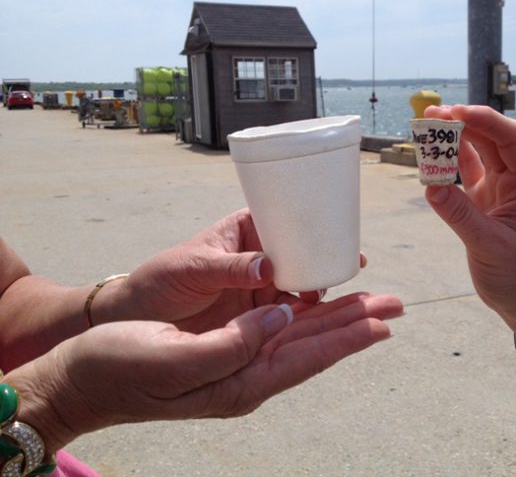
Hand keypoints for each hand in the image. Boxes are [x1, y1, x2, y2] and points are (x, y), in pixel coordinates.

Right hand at [8, 292, 402, 451]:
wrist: (82, 377)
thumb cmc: (120, 367)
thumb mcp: (173, 359)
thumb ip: (232, 344)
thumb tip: (281, 318)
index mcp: (239, 383)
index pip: (307, 359)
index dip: (348, 339)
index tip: (384, 323)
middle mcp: (246, 374)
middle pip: (314, 346)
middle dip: (356, 324)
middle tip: (395, 306)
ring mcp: (236, 360)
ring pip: (300, 335)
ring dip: (337, 317)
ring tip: (372, 303)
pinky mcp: (223, 345)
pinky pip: (275, 327)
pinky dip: (303, 313)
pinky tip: (316, 302)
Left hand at [96, 210, 348, 331]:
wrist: (136, 320)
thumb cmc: (160, 281)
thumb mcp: (192, 267)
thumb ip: (229, 267)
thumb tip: (266, 267)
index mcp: (246, 230)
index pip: (287, 221)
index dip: (316, 228)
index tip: (339, 238)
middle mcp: (259, 256)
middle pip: (303, 253)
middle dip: (329, 258)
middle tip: (353, 266)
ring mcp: (261, 286)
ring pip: (302, 282)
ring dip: (324, 287)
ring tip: (351, 295)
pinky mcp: (258, 315)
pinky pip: (290, 310)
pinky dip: (310, 314)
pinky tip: (328, 318)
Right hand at [422, 105, 515, 352]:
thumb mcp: (490, 247)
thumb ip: (461, 216)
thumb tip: (431, 186)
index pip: (511, 139)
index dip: (485, 120)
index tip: (456, 111)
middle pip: (491, 138)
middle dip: (463, 122)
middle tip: (431, 113)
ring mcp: (501, 186)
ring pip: (477, 151)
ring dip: (454, 137)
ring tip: (427, 124)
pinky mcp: (484, 198)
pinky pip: (465, 171)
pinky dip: (448, 160)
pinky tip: (431, 151)